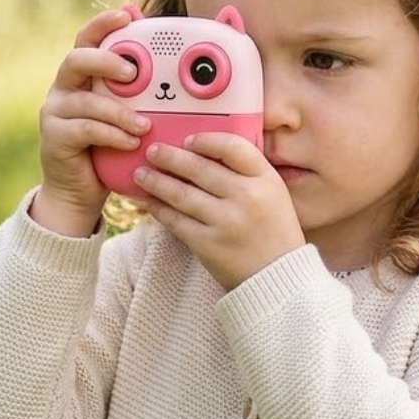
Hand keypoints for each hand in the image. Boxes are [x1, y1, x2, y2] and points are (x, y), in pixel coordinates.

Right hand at [31, 8, 150, 235]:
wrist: (80, 192)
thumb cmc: (111, 148)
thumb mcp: (129, 114)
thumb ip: (143, 92)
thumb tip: (177, 68)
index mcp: (83, 76)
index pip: (87, 39)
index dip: (103, 24)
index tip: (126, 16)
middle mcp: (64, 88)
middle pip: (77, 60)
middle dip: (106, 61)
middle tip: (133, 73)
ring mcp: (55, 113)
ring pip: (86, 101)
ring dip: (119, 112)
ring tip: (146, 125)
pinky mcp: (54, 138)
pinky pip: (84, 129)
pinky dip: (111, 134)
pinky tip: (131, 142)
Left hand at [132, 133, 305, 288]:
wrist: (277, 277)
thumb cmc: (273, 230)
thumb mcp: (273, 193)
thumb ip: (247, 172)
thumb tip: (203, 152)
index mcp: (265, 179)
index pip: (232, 147)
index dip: (206, 140)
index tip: (188, 141)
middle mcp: (246, 197)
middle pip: (199, 168)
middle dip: (170, 157)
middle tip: (153, 151)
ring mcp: (225, 221)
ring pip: (181, 193)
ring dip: (156, 181)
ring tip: (141, 174)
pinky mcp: (208, 244)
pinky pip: (175, 220)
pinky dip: (158, 208)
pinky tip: (148, 201)